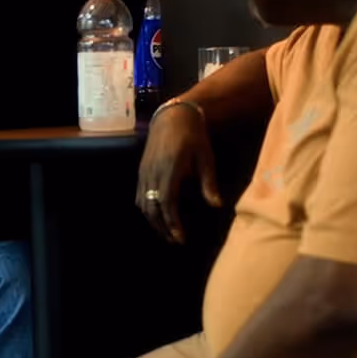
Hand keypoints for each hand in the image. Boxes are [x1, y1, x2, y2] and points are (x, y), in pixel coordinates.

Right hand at [136, 104, 221, 243]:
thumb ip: (209, 183)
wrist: (173, 116)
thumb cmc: (194, 136)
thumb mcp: (206, 157)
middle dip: (163, 227)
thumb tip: (217, 205)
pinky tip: (156, 216)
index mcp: (170, 169)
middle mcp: (153, 172)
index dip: (172, 223)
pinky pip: (139, 195)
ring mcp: (144, 171)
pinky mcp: (141, 170)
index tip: (180, 237)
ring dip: (153, 221)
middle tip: (175, 241)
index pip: (167, 203)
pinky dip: (146, 209)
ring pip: (143, 203)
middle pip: (153, 207)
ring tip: (166, 233)